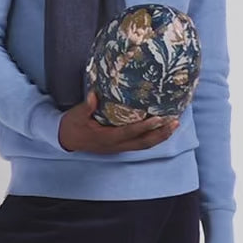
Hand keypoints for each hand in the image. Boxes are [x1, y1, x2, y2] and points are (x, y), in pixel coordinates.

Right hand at [58, 91, 178, 153]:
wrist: (66, 140)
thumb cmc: (73, 126)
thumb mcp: (76, 115)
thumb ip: (86, 106)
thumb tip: (94, 95)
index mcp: (107, 138)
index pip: (130, 132)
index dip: (145, 127)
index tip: (159, 119)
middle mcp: (117, 145)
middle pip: (144, 143)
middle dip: (161, 134)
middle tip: (175, 122)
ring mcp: (120, 147)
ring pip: (144, 145)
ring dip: (160, 136)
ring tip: (174, 125)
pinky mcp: (121, 146)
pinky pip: (141, 144)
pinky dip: (153, 137)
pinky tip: (162, 129)